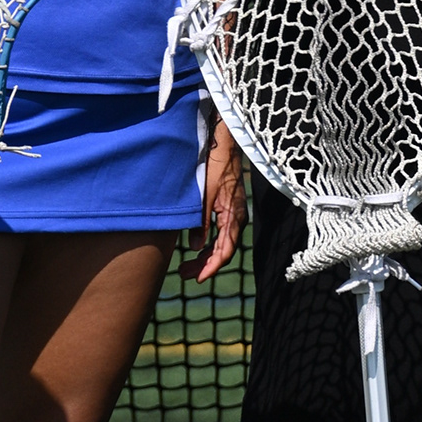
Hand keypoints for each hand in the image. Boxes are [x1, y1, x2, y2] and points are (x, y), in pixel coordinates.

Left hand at [184, 121, 246, 282]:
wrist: (224, 142)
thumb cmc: (214, 165)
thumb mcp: (203, 196)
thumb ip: (200, 222)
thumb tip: (195, 247)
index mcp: (232, 216)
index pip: (225, 251)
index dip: (211, 267)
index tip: (197, 278)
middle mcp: (237, 217)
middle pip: (223, 250)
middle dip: (205, 265)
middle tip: (184, 274)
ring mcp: (234, 211)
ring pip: (222, 242)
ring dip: (206, 255)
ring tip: (186, 264)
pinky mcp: (229, 206)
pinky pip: (222, 232)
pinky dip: (210, 243)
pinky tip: (196, 245)